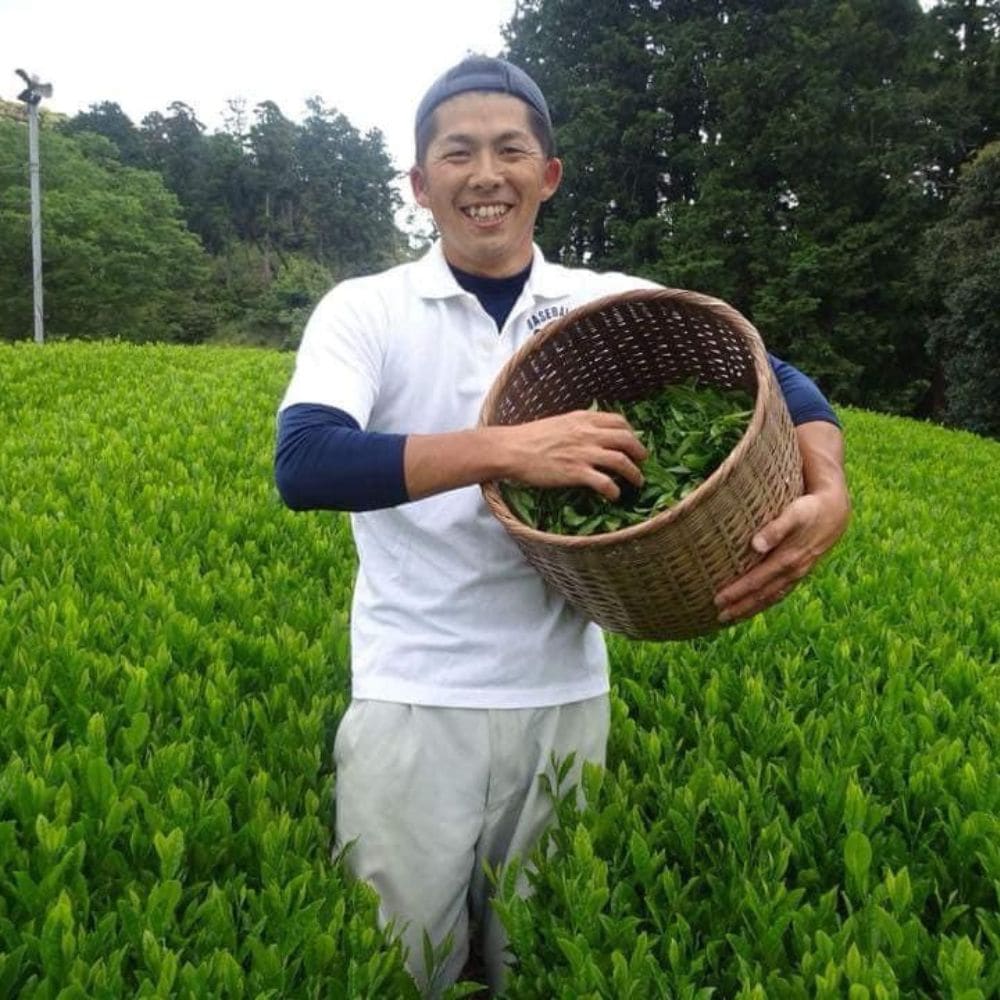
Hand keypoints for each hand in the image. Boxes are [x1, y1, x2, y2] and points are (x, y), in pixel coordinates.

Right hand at [497, 410, 647, 499]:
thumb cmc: (529, 437)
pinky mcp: (577, 473)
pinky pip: (606, 482)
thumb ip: (578, 426)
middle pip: (628, 440)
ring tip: (638, 482)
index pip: (619, 421)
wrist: (511, 449)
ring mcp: (584, 453)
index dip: (632, 432)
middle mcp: (588, 434)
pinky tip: (614, 496)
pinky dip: (615, 490)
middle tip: (642, 462)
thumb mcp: (559, 422)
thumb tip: (591, 433)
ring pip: (622, 461)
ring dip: (635, 474)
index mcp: (583, 419)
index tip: (633, 442)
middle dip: (640, 452)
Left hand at [714, 420, 849, 622]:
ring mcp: (797, 574)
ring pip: (771, 597)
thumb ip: (775, 529)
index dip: (737, 592)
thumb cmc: (809, 509)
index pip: (757, 581)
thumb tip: (756, 545)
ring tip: (731, 617)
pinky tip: (754, 606)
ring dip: (751, 608)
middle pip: (762, 595)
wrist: (835, 511)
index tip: (718, 600)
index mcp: (788, 559)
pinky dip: (765, 602)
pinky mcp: (799, 572)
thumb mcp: (794, 514)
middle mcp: (792, 571)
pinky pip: (779, 592)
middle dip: (741, 607)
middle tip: (719, 616)